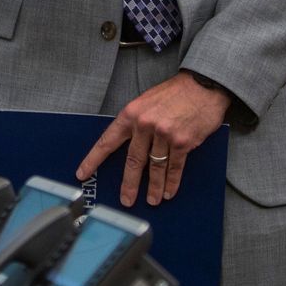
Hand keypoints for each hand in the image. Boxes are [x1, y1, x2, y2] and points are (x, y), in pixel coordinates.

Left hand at [75, 72, 230, 206]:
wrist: (202, 85)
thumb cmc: (174, 92)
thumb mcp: (146, 101)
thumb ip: (136, 122)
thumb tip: (128, 145)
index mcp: (131, 113)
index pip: (107, 141)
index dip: (93, 160)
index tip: (83, 173)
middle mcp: (145, 125)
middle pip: (133, 161)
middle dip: (129, 184)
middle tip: (126, 200)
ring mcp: (165, 134)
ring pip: (155, 168)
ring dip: (154, 188)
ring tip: (152, 200)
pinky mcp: (183, 142)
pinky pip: (175, 167)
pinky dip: (172, 182)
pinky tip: (169, 191)